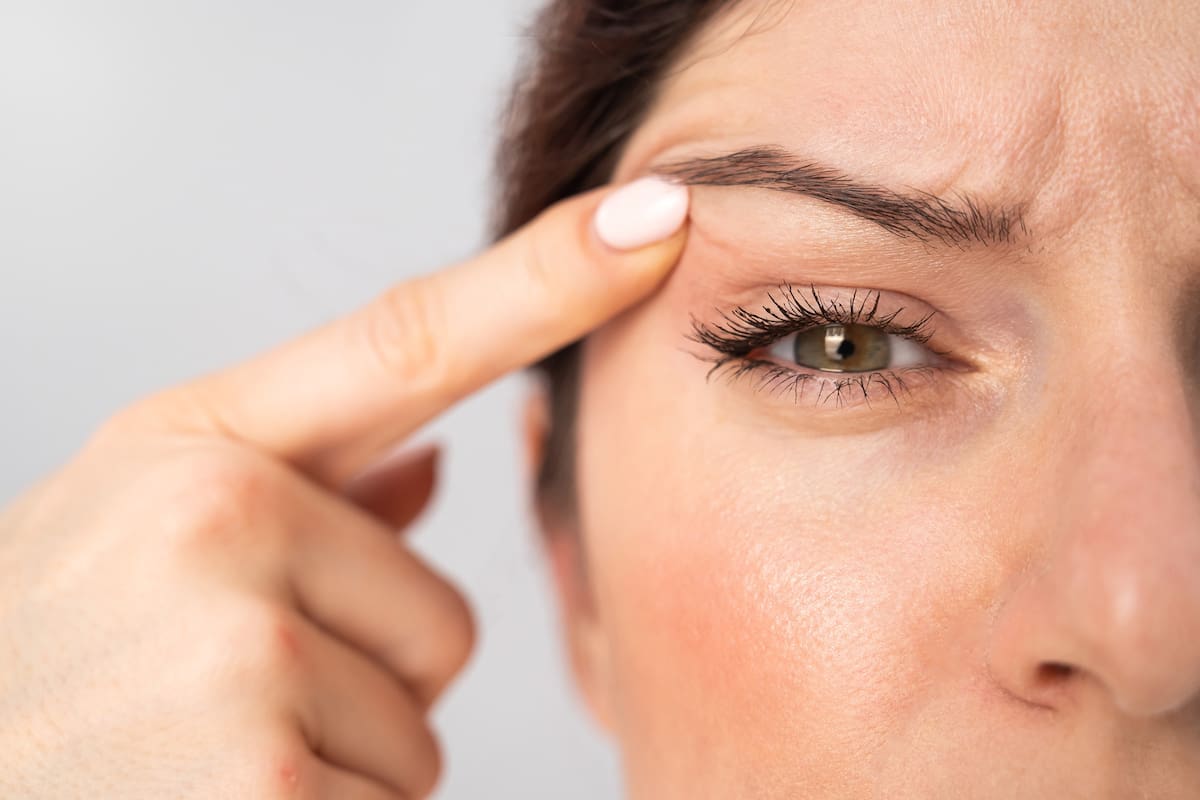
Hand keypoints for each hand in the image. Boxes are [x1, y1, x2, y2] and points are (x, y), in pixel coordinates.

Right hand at [0, 177, 688, 798]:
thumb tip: (438, 466)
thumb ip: (304, 486)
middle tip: (227, 694)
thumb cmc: (49, 654)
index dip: (550, 277)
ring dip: (338, 761)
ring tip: (204, 754)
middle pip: (446, 621)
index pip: (412, 340)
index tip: (657, 218)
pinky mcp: (266, 792)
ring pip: (419, 730)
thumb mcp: (143, 525)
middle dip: (362, 678)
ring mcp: (239, 658)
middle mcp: (217, 522)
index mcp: (200, 443)